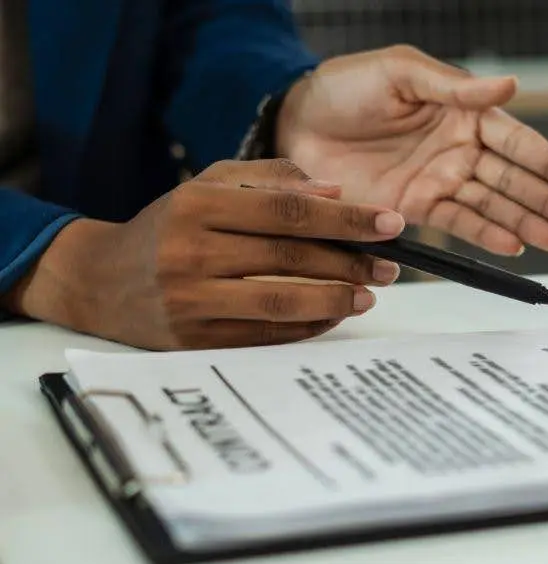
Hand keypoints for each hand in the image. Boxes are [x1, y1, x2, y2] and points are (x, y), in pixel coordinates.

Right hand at [5, 160, 406, 349]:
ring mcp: (190, 301)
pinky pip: (266, 335)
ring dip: (336, 299)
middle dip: (351, 262)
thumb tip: (334, 190)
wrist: (99, 281)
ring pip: (282, 301)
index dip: (345, 219)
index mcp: (196, 205)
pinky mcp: (193, 340)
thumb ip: (270, 179)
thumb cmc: (169, 226)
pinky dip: (308, 326)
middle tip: (389, 266)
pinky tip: (333, 314)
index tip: (390, 223)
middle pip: (291, 257)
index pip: (288, 211)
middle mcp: (189, 252)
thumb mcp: (208, 185)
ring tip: (368, 294)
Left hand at [276, 45, 547, 255]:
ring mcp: (441, 181)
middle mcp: (460, 150)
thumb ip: (455, 87)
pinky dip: (488, 237)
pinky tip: (515, 246)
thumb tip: (510, 86)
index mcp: (464, 113)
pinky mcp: (416, 208)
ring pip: (495, 206)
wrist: (292, 124)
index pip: (518, 142)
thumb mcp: (400, 73)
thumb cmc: (345, 88)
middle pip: (515, 180)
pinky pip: (460, 225)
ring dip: (528, 225)